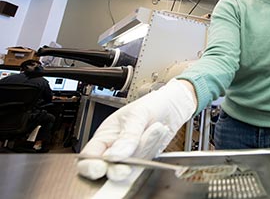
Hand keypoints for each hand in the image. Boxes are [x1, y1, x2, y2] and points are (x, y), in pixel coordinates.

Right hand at [76, 79, 196, 180]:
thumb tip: (114, 156)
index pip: (89, 156)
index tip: (100, 167)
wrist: (173, 106)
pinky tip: (158, 133)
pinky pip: (145, 164)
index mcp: (105, 135)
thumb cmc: (152, 105)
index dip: (90, 165)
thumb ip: (127, 136)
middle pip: (108, 168)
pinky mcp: (144, 160)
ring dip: (143, 151)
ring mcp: (130, 156)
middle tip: (126, 167)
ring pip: (129, 167)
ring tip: (155, 128)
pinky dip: (152, 151)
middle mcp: (115, 148)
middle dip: (116, 169)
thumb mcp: (138, 115)